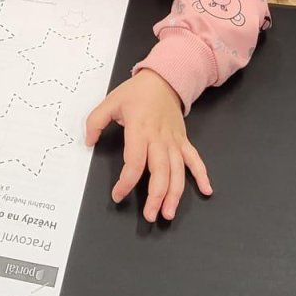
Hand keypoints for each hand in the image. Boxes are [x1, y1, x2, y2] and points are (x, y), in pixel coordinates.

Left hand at [85, 69, 211, 222]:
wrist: (164, 79)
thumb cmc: (136, 92)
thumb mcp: (110, 102)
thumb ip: (95, 122)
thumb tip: (89, 142)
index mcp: (140, 130)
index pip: (135, 162)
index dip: (127, 182)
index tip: (118, 195)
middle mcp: (159, 139)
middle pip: (161, 171)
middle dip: (156, 196)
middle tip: (151, 216)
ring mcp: (174, 141)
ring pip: (178, 171)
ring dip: (176, 193)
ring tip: (169, 213)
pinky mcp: (183, 141)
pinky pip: (194, 159)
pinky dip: (202, 174)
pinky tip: (206, 190)